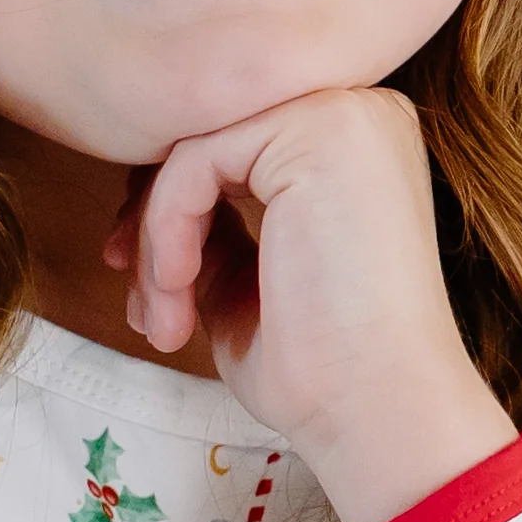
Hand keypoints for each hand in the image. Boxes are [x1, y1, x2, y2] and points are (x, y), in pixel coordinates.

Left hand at [107, 88, 517, 521]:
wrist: (378, 410)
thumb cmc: (323, 367)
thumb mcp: (248, 280)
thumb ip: (214, 228)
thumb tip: (143, 199)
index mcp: (357, 144)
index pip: (236, 152)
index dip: (174, 214)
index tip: (148, 289)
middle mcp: (359, 112)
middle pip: (211, 143)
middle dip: (154, 227)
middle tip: (143, 308)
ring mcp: (341, 113)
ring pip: (193, 152)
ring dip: (157, 245)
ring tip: (163, 323)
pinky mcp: (315, 130)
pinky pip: (194, 163)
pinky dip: (166, 235)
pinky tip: (179, 296)